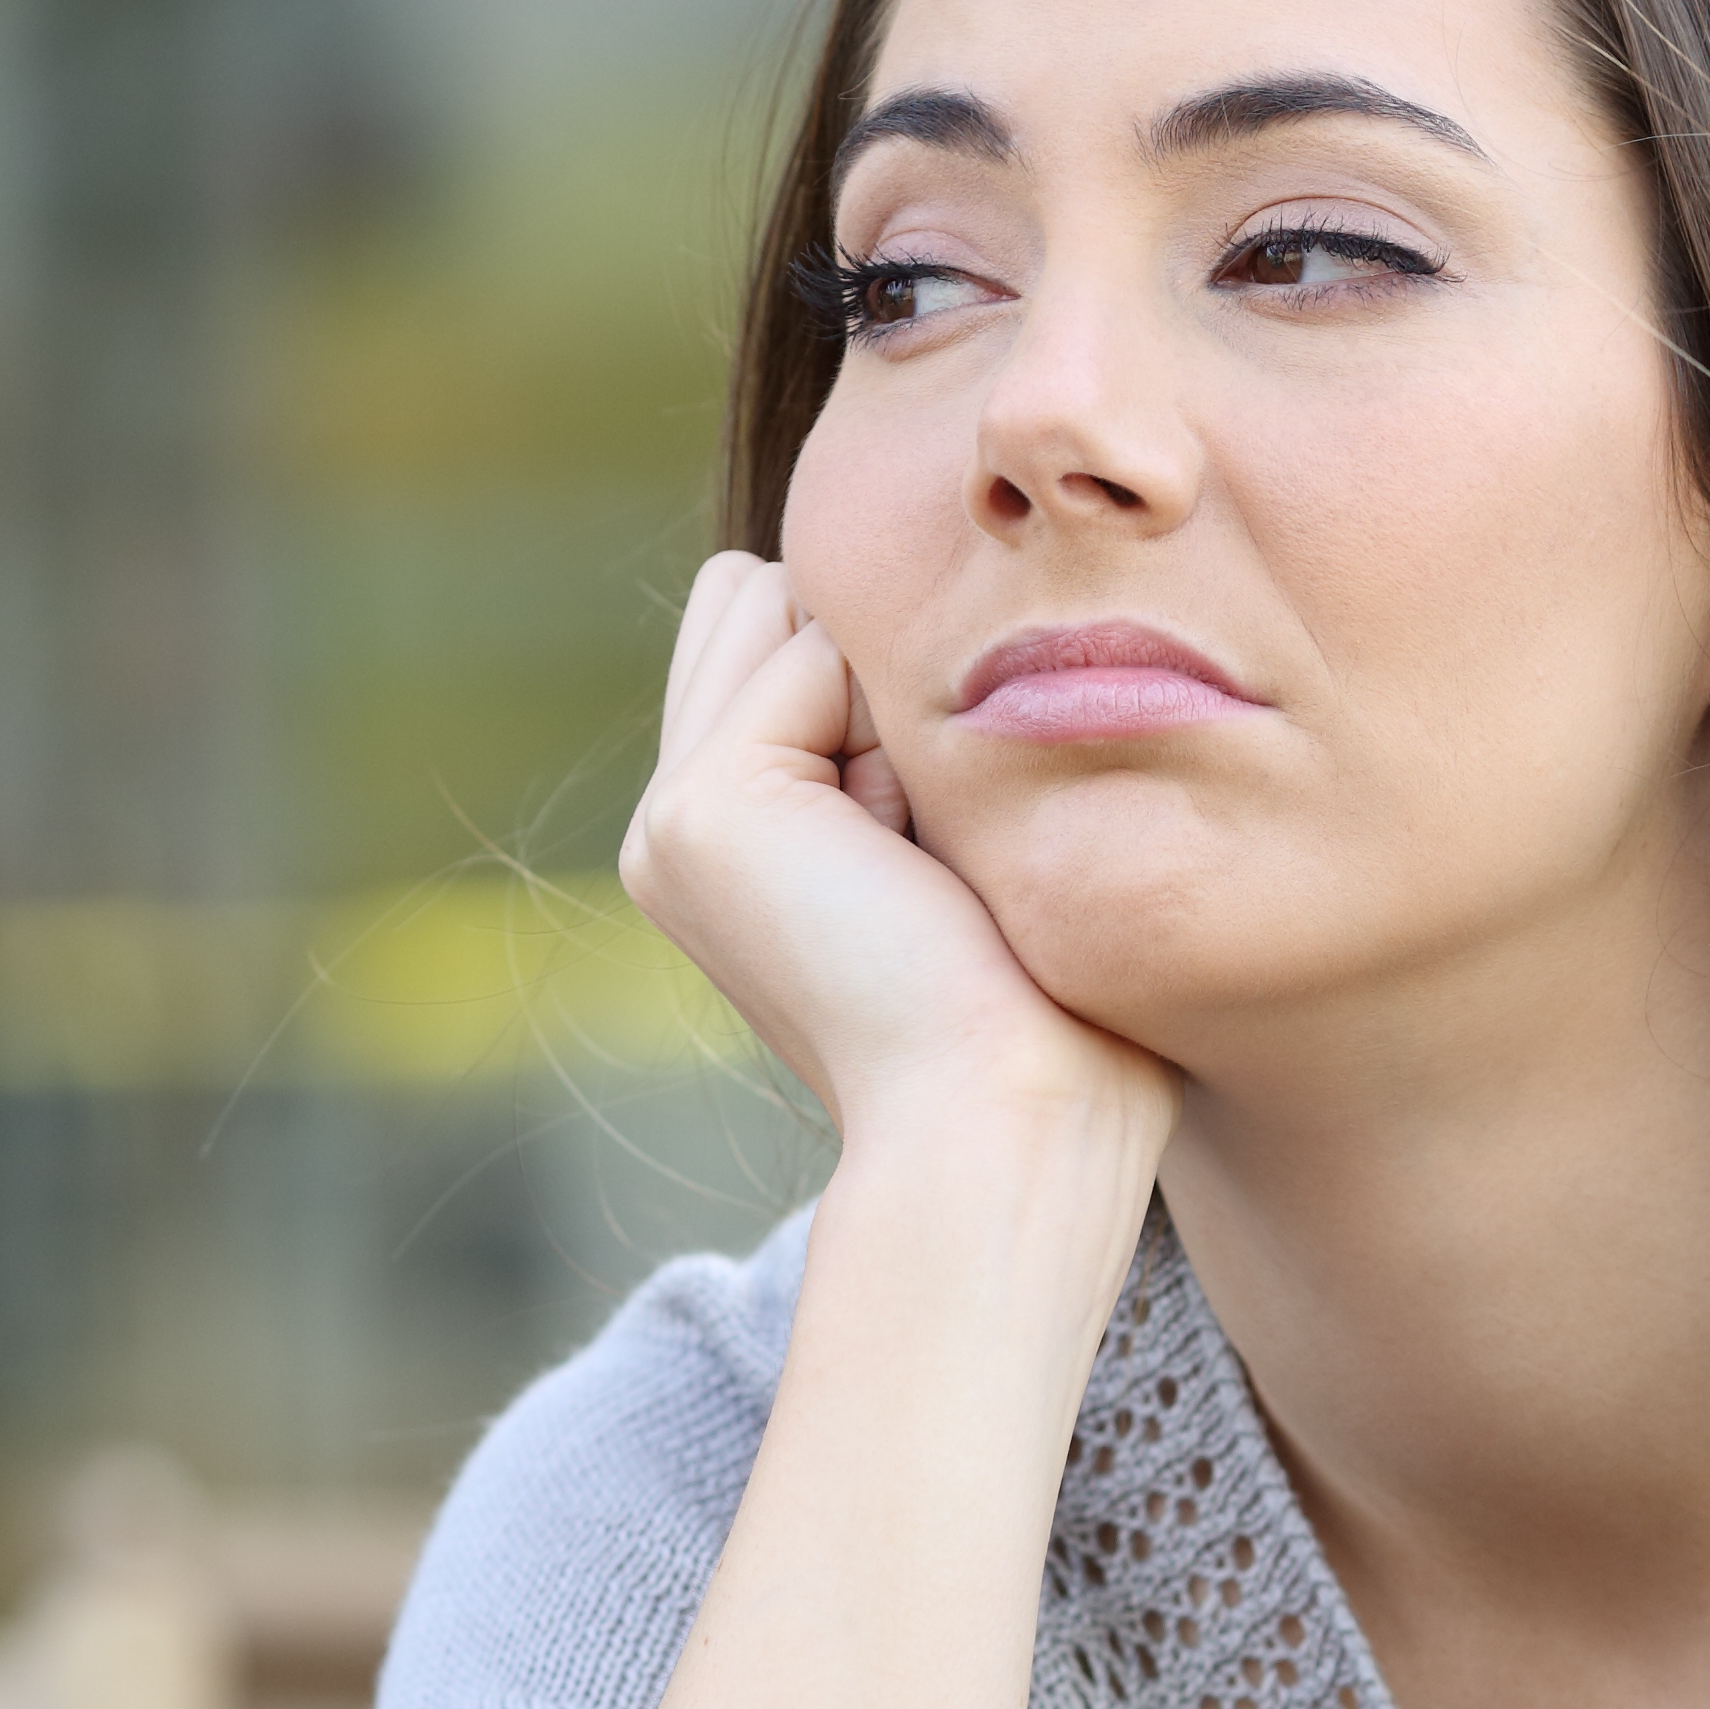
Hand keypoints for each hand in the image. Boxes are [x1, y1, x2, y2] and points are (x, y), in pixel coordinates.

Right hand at [617, 554, 1174, 1162]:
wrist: (1012, 1113)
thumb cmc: (1038, 996)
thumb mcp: (951, 831)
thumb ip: (892, 725)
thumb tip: (882, 599)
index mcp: (725, 838)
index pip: (774, 627)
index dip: (884, 683)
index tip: (931, 846)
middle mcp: (674, 827)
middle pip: (762, 595)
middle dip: (871, 671)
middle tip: (920, 843)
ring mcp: (671, 818)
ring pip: (779, 599)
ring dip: (882, 696)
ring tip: (912, 850)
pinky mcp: (701, 809)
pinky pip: (810, 648)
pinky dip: (888, 732)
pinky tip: (901, 860)